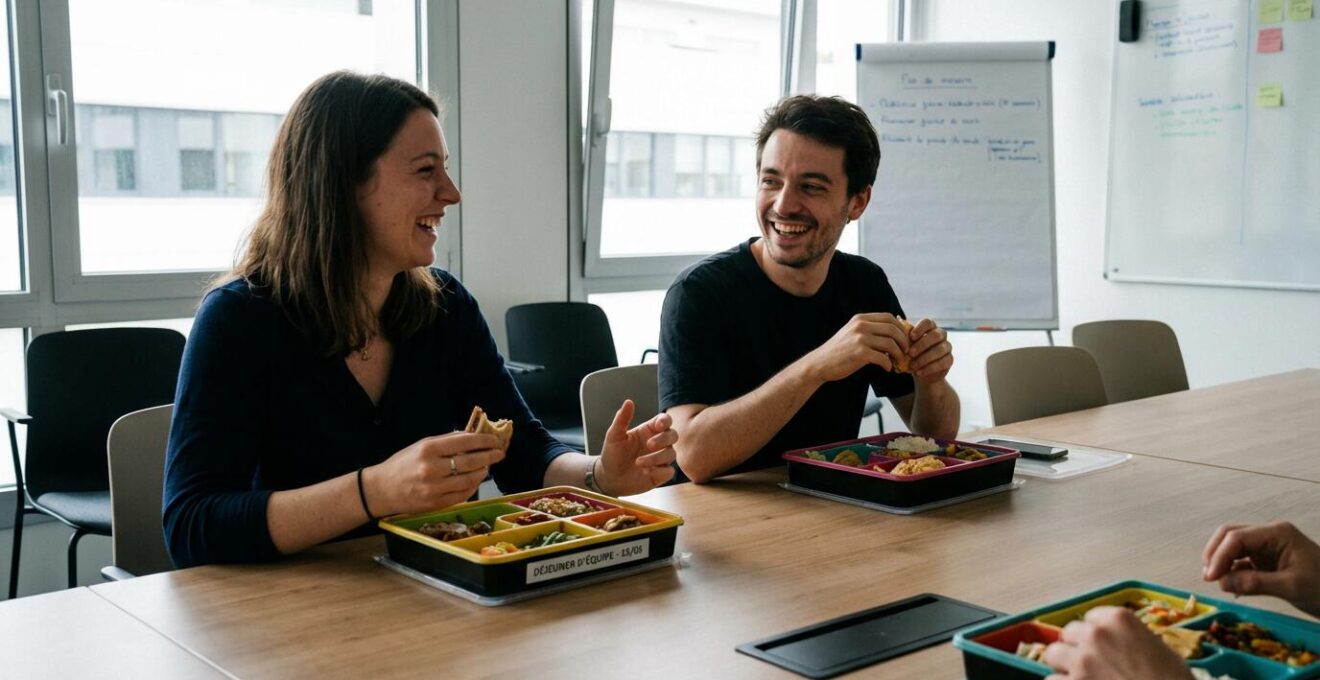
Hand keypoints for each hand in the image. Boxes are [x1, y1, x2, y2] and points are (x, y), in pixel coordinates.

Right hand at [365, 431, 505, 515]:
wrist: (381, 490)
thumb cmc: (403, 464)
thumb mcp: (421, 446)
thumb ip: (446, 441)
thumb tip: (472, 436)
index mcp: (428, 450)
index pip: (464, 442)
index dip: (483, 441)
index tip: (494, 440)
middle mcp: (432, 469)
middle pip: (470, 462)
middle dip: (489, 456)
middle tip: (499, 453)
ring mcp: (434, 488)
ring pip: (469, 480)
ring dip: (483, 472)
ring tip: (487, 466)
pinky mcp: (436, 504)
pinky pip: (463, 495)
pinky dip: (472, 486)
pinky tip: (475, 480)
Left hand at [596, 399, 676, 494]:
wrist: (609, 478)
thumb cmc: (612, 455)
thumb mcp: (614, 435)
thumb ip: (622, 419)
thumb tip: (629, 401)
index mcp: (648, 430)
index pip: (665, 420)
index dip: (665, 421)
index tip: (658, 425)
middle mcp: (658, 443)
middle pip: (673, 435)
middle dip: (663, 439)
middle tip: (649, 444)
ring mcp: (660, 459)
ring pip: (671, 454)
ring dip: (657, 458)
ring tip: (638, 463)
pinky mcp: (660, 474)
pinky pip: (669, 471)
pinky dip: (660, 471)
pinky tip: (646, 472)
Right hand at [804, 313, 908, 382]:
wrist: (820, 363)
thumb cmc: (839, 351)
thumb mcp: (852, 333)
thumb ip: (869, 329)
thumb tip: (893, 332)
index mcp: (860, 319)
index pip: (889, 317)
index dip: (901, 328)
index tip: (904, 338)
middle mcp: (861, 326)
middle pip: (893, 329)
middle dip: (904, 341)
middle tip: (906, 351)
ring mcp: (860, 339)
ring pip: (891, 344)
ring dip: (899, 354)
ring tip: (899, 361)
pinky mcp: (860, 353)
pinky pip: (883, 358)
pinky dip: (888, 365)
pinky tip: (887, 369)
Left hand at [906, 318, 952, 382]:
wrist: (919, 371)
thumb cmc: (911, 354)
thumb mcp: (906, 345)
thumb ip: (904, 334)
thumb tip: (898, 318)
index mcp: (929, 328)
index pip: (928, 322)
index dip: (920, 328)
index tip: (911, 337)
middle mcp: (941, 335)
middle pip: (936, 335)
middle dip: (922, 344)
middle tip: (910, 353)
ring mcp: (947, 347)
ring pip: (940, 349)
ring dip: (925, 358)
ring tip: (913, 366)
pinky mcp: (949, 360)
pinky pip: (943, 362)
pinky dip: (930, 368)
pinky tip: (919, 372)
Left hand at [1042, 607, 1193, 679]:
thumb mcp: (1159, 649)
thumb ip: (1131, 639)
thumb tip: (1120, 645)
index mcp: (1119, 619)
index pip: (1091, 617)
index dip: (1096, 634)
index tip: (1102, 645)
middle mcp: (1096, 634)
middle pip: (1069, 633)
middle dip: (1078, 647)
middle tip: (1091, 663)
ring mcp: (1081, 660)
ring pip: (1053, 653)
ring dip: (1064, 665)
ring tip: (1079, 676)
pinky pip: (1052, 679)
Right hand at [1202, 521, 1319, 617]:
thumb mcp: (1291, 587)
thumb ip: (1256, 583)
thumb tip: (1223, 583)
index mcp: (1277, 534)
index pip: (1237, 537)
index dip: (1219, 556)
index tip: (1211, 578)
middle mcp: (1270, 535)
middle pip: (1231, 535)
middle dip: (1216, 554)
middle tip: (1209, 578)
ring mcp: (1268, 547)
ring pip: (1234, 547)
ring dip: (1222, 562)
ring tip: (1219, 582)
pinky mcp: (1268, 560)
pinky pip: (1243, 561)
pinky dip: (1232, 571)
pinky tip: (1231, 585)